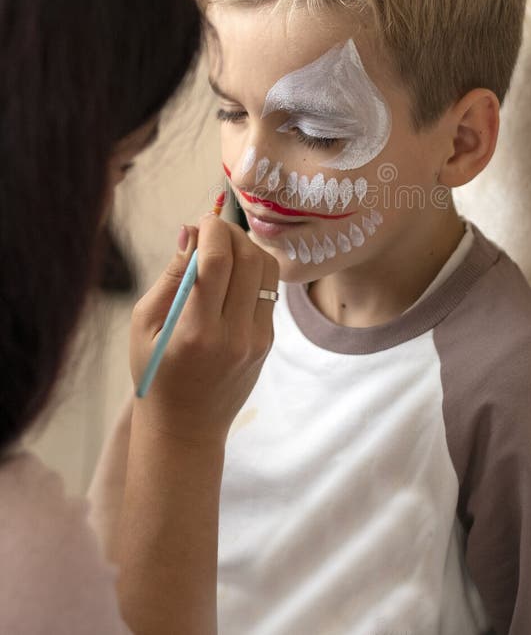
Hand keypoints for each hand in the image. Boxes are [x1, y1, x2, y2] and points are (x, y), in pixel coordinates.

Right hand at [129, 212, 278, 445]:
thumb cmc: (155, 373)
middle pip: (249, 260)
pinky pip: (268, 291)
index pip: (218, 262)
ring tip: (224, 248)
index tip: (202, 220)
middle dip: (232, 232)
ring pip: (267, 272)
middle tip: (212, 229)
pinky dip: (253, 272)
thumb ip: (171, 276)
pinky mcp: (268, 342)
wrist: (186, 427)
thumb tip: (191, 232)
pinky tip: (232, 274)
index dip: (213, 230)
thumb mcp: (145, 325)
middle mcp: (234, 335)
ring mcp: (257, 340)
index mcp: (196, 331)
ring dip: (248, 248)